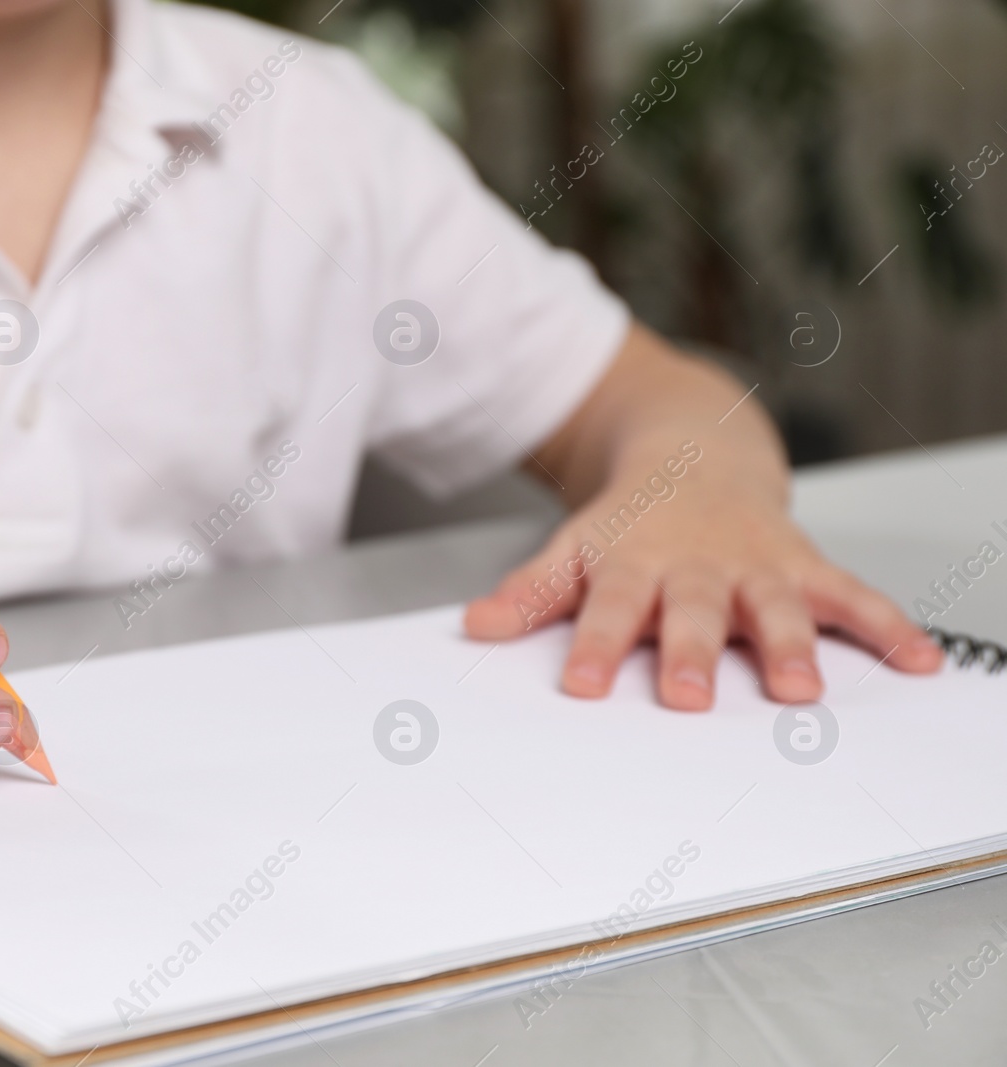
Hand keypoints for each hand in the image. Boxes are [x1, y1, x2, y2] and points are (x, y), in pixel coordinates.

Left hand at [462, 474, 942, 709]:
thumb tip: (474, 626)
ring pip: (775, 604)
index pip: (607, 608)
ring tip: (800, 690)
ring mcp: (754, 565)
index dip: (593, 647)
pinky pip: (851, 596)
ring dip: (789, 645)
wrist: (694, 450)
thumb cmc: (631, 520)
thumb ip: (531, 593)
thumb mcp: (572, 549)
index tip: (581, 688)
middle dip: (691, 652)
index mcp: (633, 562)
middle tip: (686, 696)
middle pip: (692, 610)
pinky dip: (887, 626)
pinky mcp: (803, 565)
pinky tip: (919, 660)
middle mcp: (696, 564)